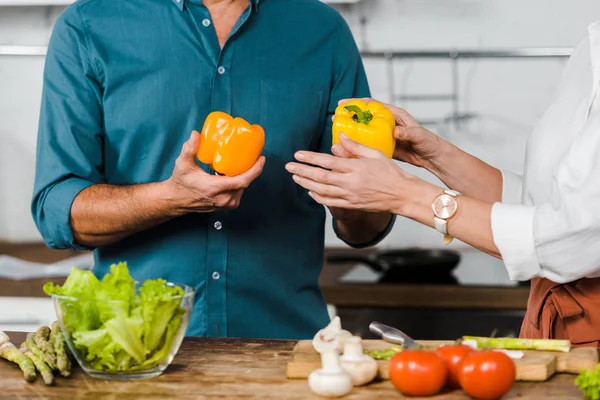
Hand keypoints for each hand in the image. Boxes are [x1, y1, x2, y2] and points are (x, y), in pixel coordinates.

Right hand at [167, 130, 264, 212]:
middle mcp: (224, 198)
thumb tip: (195, 134)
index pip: (243, 181)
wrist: (176, 200)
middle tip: (253, 156)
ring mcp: (226, 204)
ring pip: (243, 188)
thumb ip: (189, 149)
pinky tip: (237, 173)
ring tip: (245, 163)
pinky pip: (239, 192)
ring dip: (245, 176)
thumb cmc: (181, 182)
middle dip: (252, 169)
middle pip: (246, 183)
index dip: (255, 170)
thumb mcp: (183, 164)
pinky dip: (240, 182)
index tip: (261, 159)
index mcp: (216, 188)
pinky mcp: (227, 206)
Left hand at [286, 133, 423, 214]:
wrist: (401, 194)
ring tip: (295, 177)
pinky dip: (317, 197)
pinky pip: (330, 202)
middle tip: (288, 166)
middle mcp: (351, 182)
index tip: (298, 154)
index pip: (327, 162)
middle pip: (320, 177)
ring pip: (322, 191)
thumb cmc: (390, 172)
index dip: (310, 158)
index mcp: (356, 167)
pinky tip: (310, 192)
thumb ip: (355, 146)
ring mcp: (350, 195)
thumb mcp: (374, 154)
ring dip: (306, 184)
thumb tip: (338, 136)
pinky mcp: (351, 205)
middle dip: (302, 171)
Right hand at [338, 98, 449, 172]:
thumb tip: (396, 131)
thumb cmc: (429, 143)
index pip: (373, 104)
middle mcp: (388, 123)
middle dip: (349, 116)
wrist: (432, 158)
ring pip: (364, 130)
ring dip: (351, 131)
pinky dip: (358, 145)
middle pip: (365, 116)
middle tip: (335, 117)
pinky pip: (368, 144)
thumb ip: (409, 132)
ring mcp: (385, 135)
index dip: (357, 102)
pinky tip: (348, 149)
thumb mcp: (419, 136)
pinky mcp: (384, 146)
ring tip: (337, 132)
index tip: (343, 103)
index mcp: (395, 116)